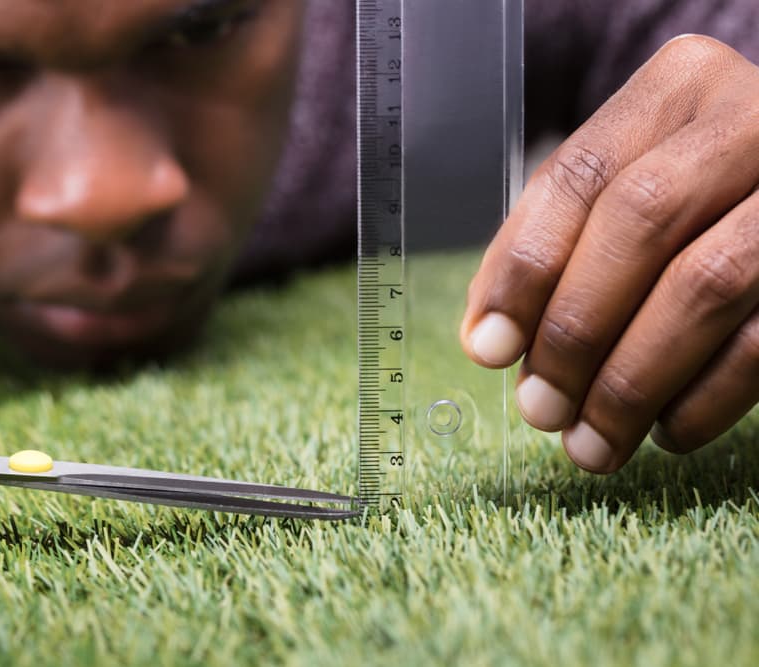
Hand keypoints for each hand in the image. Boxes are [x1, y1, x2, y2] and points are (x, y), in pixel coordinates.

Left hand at [461, 35, 758, 473]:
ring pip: (707, 285)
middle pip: (641, 221)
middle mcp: (750, 119)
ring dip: (632, 382)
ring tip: (590, 443)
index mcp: (678, 87)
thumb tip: (490, 339)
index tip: (486, 348)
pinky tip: (665, 430)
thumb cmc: (690, 195)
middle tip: (540, 409)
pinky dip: (704, 397)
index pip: (579, 177)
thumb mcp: (623, 185)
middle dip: (576, 330)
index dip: (523, 269)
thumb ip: (555, 244)